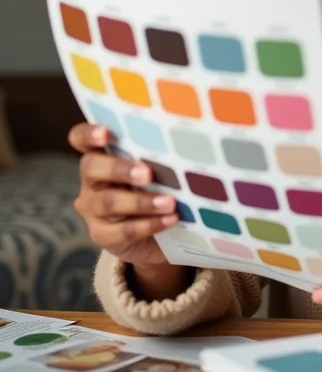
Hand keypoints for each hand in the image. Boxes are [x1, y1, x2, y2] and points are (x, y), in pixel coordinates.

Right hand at [69, 123, 188, 299]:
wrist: (158, 238)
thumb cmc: (158, 190)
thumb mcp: (157, 172)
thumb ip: (159, 158)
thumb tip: (189, 143)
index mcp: (102, 156)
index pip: (81, 139)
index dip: (88, 134)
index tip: (106, 134)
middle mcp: (92, 181)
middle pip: (91, 168)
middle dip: (119, 169)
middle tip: (147, 174)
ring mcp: (93, 209)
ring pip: (108, 202)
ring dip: (141, 201)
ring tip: (169, 202)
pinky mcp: (103, 235)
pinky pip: (124, 230)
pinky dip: (151, 224)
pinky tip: (171, 219)